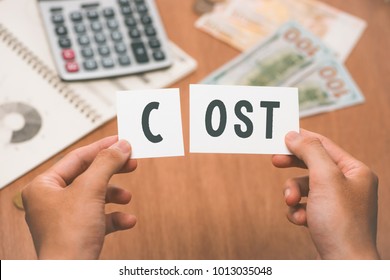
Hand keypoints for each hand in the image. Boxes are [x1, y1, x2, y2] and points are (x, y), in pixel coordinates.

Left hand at [22, 136, 137, 258]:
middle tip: (130, 163)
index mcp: (44, 187)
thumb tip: (121, 146)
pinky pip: (99, 218)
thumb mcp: (90, 190)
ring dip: (115, 195)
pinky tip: (127, 220)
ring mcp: (64, 218)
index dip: (101, 147)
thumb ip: (106, 163)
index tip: (120, 141)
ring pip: (95, 197)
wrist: (72, 274)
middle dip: (112, 171)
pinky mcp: (77, 233)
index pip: (76, 158)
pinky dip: (115, 217)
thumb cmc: (68, 237)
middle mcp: (51, 201)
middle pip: (88, 176)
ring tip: (127, 197)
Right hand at [272, 129, 379, 258]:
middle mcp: (348, 185)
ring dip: (292, 194)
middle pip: (312, 165)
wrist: (343, 264)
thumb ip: (310, 152)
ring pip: (304, 187)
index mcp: (355, 171)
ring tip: (291, 203)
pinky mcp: (325, 218)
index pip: (325, 145)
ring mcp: (337, 203)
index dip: (302, 138)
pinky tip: (301, 220)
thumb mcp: (325, 178)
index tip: (282, 135)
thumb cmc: (340, 223)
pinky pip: (304, 205)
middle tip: (275, 160)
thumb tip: (294, 135)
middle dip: (292, 167)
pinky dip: (297, 211)